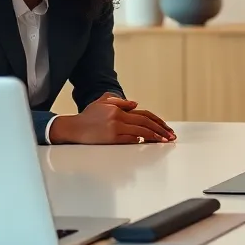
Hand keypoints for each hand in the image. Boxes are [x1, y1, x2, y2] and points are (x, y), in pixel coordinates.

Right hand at [49, 94, 175, 144]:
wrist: (73, 128)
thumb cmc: (88, 116)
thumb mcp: (102, 102)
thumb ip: (119, 101)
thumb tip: (136, 104)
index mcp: (119, 109)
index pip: (143, 114)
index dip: (157, 120)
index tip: (166, 128)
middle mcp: (119, 117)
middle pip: (145, 122)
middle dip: (160, 129)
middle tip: (170, 136)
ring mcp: (115, 128)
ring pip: (140, 131)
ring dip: (154, 137)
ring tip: (164, 141)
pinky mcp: (110, 139)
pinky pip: (130, 140)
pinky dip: (139, 140)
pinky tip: (147, 142)